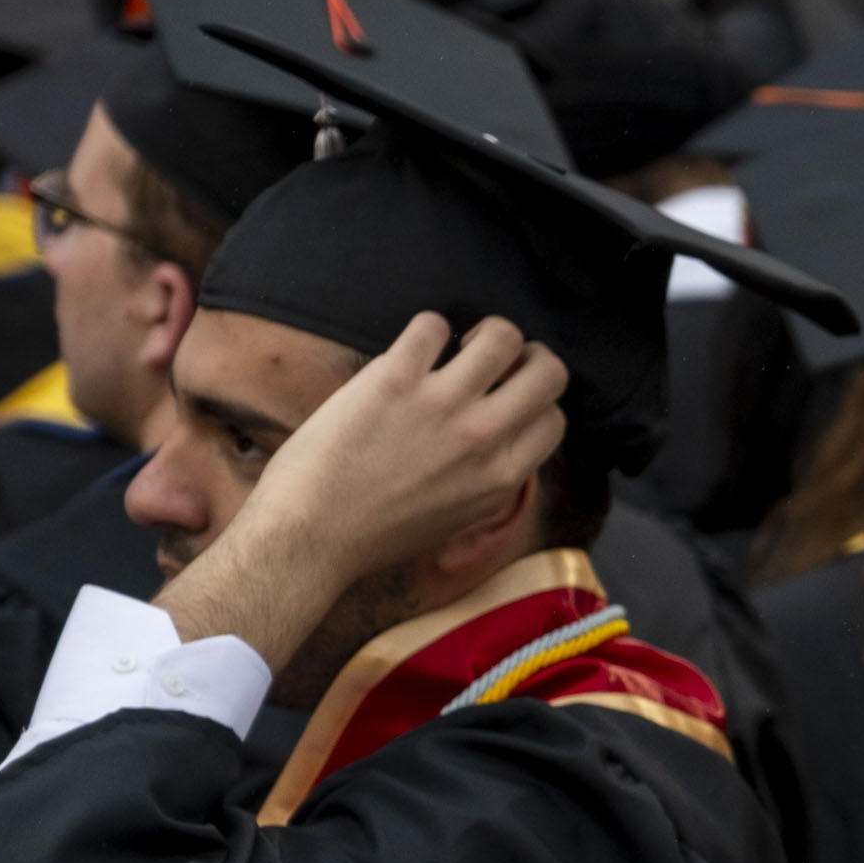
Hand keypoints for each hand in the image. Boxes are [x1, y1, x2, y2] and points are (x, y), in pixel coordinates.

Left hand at [159, 316, 568, 666]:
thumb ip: (489, 477)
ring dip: (484, 333)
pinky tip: (411, 350)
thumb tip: (503, 441)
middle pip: (549, 371)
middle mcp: (483, 437)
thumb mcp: (457, 517)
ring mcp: (441, 404)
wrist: (308, 537)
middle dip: (528, 357)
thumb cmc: (375, 535)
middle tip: (496, 363)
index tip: (509, 398)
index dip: (535, 403)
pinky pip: (433, 325)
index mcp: (502, 477)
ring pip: (502, 336)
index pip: (555, 418)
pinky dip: (427, 329)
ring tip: (458, 346)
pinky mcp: (395, 379)